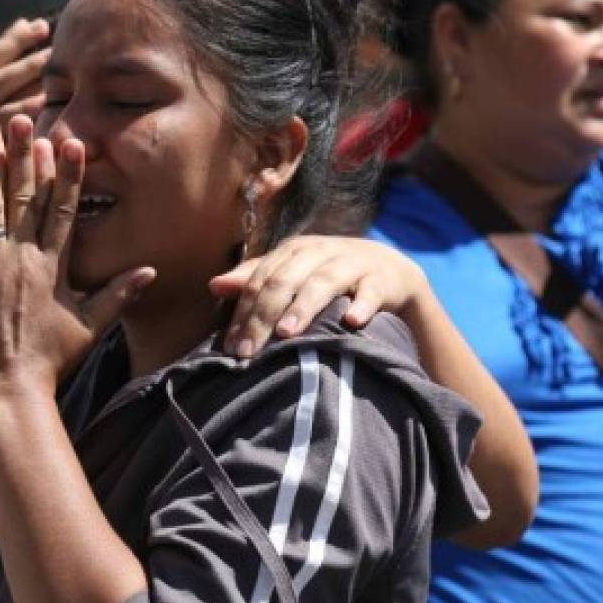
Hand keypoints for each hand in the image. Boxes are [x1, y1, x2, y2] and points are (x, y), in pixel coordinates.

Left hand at [0, 115, 153, 403]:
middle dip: (18, 154)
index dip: (63, 172)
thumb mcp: (89, 327)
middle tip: (16, 119)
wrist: (5, 392)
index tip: (66, 140)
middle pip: (19, 196)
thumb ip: (118, 293)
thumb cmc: (49, 362)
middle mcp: (19, 259)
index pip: (61, 208)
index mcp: (52, 266)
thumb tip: (150, 271)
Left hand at [208, 235, 428, 357]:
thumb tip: (214, 285)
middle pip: (284, 280)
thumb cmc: (328, 275)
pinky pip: (371, 293)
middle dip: (264, 316)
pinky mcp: (381, 280)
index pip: (260, 279)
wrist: (389, 271)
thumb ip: (255, 279)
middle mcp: (318, 252)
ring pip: (323, 283)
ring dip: (304, 307)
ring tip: (287, 333)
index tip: (232, 346)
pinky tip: (351, 322)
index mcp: (292, 251)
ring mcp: (351, 264)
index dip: (244, 312)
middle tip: (249, 351)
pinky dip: (361, 305)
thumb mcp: (293, 273)